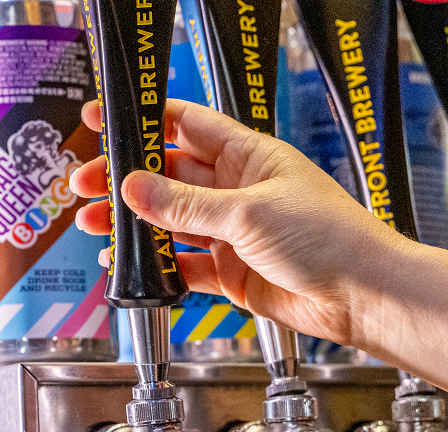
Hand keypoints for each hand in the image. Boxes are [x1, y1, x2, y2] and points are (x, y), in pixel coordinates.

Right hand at [70, 99, 407, 347]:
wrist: (363, 296)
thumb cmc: (331, 239)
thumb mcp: (247, 212)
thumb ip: (186, 205)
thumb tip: (133, 188)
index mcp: (250, 156)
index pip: (186, 126)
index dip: (143, 122)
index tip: (103, 120)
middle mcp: (240, 191)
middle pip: (170, 176)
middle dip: (126, 180)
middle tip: (84, 184)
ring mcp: (236, 233)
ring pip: (173, 223)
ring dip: (135, 225)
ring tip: (95, 226)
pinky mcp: (236, 273)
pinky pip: (187, 266)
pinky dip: (158, 266)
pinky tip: (131, 266)